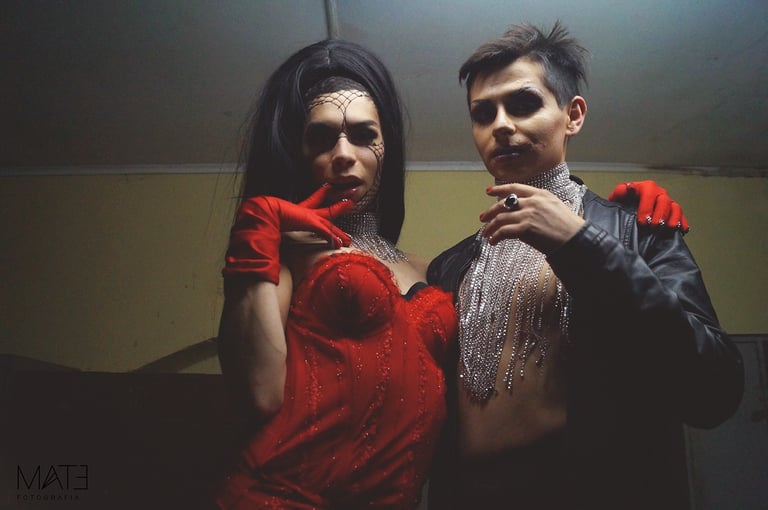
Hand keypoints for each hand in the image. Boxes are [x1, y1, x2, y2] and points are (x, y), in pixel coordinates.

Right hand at [223, 184, 353, 282]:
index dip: (321, 193)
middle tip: (351, 200)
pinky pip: (326, 232)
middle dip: (339, 206)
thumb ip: (272, 228)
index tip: (328, 186)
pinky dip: (332, 239)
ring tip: (350, 239)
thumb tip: (262, 235)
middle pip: (327, 210)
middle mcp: (306, 212)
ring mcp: (309, 216)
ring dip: (340, 232)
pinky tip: (340, 245)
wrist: (263, 211)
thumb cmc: (265, 215)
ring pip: (330, 224)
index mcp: (298, 210)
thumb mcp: (272, 221)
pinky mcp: (310, 221)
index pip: (313, 200)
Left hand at [481, 184, 585, 253]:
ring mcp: (528, 214)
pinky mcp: (526, 228)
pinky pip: (504, 231)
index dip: (499, 189)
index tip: (489, 191)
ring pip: (501, 218)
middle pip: (503, 203)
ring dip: (490, 227)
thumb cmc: (569, 227)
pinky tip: (493, 241)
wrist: (576, 239)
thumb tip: (526, 210)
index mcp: (540, 194)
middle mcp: (533, 202)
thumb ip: (540, 205)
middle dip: (490, 211)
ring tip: (486, 234)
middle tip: (483, 218)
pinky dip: (496, 236)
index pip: (515, 188)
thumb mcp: (556, 207)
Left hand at [608, 181, 689, 232]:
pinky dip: (682, 223)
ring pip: (675, 208)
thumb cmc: (622, 203)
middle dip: (659, 215)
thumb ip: (621, 191)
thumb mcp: (618, 197)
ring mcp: (668, 202)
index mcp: (646, 187)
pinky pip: (681, 216)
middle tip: (653, 227)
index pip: (649, 194)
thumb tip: (629, 188)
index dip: (647, 208)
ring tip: (667, 229)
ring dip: (672, 218)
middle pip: (664, 201)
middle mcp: (659, 193)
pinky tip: (681, 230)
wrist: (626, 209)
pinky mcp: (673, 212)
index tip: (642, 221)